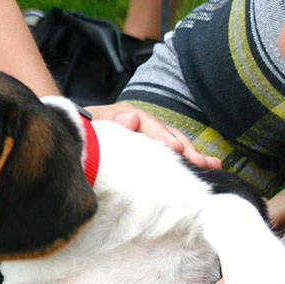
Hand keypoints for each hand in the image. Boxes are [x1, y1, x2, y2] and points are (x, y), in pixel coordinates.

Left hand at [88, 101, 221, 169]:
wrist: (71, 131)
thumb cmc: (79, 131)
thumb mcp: (88, 124)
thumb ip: (108, 121)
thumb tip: (131, 119)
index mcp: (125, 116)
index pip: (148, 124)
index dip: (163, 137)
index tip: (176, 149)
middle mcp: (140, 123)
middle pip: (167, 133)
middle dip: (186, 149)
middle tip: (202, 163)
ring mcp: (146, 135)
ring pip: (174, 143)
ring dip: (193, 155)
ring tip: (213, 166)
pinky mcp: (149, 148)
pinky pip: (171, 153)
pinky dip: (188, 160)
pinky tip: (207, 167)